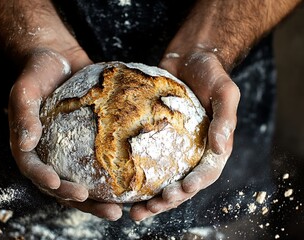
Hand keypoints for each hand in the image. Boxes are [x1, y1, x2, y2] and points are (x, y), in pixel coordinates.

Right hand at [8, 48, 122, 220]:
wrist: (58, 58)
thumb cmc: (38, 72)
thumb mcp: (25, 89)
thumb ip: (24, 115)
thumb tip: (26, 144)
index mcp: (29, 147)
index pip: (34, 170)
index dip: (46, 181)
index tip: (60, 186)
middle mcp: (49, 155)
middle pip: (62, 187)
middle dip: (82, 202)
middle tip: (106, 211)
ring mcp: (68, 152)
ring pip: (82, 182)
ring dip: (99, 200)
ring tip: (120, 210)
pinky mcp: (87, 144)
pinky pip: (98, 164)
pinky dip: (110, 177)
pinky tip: (130, 184)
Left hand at [130, 48, 239, 220]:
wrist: (190, 57)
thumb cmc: (211, 72)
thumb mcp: (225, 90)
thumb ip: (226, 118)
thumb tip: (222, 148)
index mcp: (213, 146)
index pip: (207, 172)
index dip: (196, 184)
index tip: (183, 189)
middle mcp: (194, 151)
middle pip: (184, 184)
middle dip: (169, 200)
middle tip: (152, 207)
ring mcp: (174, 148)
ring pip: (164, 180)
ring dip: (152, 199)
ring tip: (135, 212)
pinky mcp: (156, 140)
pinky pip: (147, 162)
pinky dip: (138, 178)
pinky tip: (122, 188)